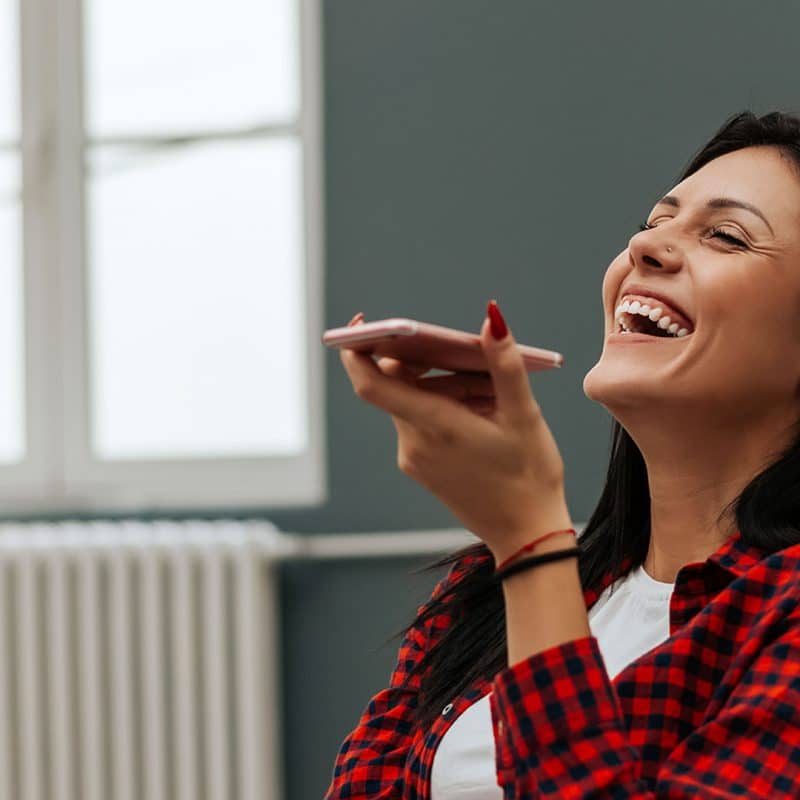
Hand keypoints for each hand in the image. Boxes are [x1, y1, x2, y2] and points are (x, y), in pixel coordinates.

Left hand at [338, 304, 570, 562]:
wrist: (526, 536)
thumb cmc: (529, 476)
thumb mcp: (524, 415)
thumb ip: (505, 363)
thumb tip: (491, 318)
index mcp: (434, 426)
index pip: (370, 384)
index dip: (356, 349)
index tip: (360, 323)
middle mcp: (413, 443)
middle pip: (399, 384)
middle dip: (431, 364)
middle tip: (473, 363)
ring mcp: (414, 458)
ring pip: (413, 402)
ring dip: (444, 387)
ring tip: (490, 398)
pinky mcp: (420, 467)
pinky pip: (420, 423)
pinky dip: (443, 408)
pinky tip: (481, 416)